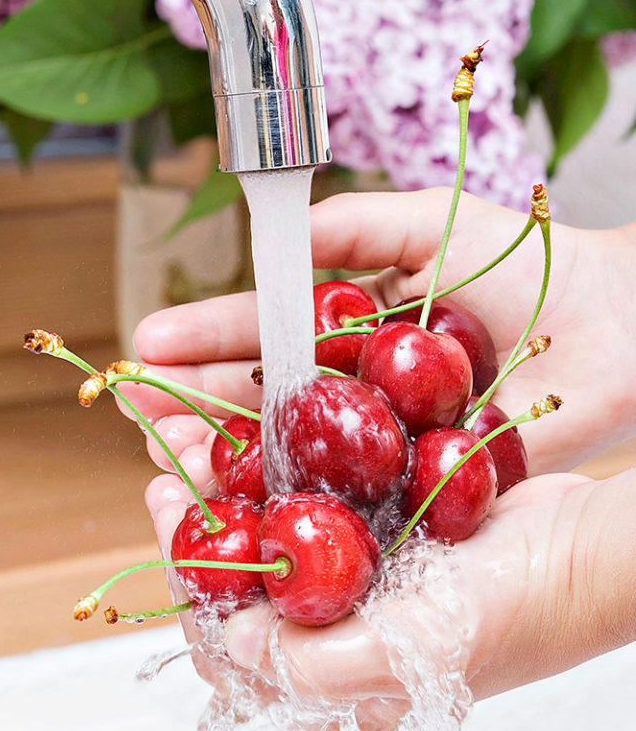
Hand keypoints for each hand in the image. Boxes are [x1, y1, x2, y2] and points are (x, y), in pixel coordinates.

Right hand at [122, 188, 635, 474]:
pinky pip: (357, 494)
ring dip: (230, 455)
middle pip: (266, 399)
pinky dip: (306, 500)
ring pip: (297, 451)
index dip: (210, 337)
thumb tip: (275, 234)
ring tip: (170, 454)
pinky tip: (252, 502)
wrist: (618, 326)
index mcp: (357, 327)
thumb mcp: (429, 227)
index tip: (152, 342)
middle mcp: (361, 388)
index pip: (268, 332)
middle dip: (198, 403)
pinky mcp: (424, 483)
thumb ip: (352, 228)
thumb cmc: (536, 266)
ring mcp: (389, 439)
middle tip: (142, 412)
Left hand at [147, 438, 633, 730]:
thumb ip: (312, 668)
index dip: (187, 580)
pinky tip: (258, 433)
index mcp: (335, 679)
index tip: (169, 516)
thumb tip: (232, 644)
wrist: (585, 549)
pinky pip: (311, 499)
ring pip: (269, 537)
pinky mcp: (380, 530)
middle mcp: (339, 632)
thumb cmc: (518, 613)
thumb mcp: (412, 656)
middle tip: (171, 471)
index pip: (231, 646)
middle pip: (240, 584)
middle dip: (198, 528)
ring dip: (230, 490)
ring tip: (199, 442)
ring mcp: (359, 578)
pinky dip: (278, 467)